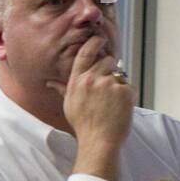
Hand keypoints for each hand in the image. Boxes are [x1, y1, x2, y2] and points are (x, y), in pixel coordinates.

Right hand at [47, 36, 133, 151]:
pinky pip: (129, 86)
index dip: (94, 42)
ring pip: (119, 74)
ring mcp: (110, 85)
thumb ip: (63, 88)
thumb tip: (50, 82)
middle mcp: (92, 80)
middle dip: (110, 69)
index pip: (85, 53)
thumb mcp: (69, 104)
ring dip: (118, 84)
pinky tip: (119, 108)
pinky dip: (127, 96)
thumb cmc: (83, 124)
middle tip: (108, 88)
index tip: (100, 39)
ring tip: (112, 103)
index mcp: (77, 81)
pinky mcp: (125, 92)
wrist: (99, 141)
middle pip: (107, 61)